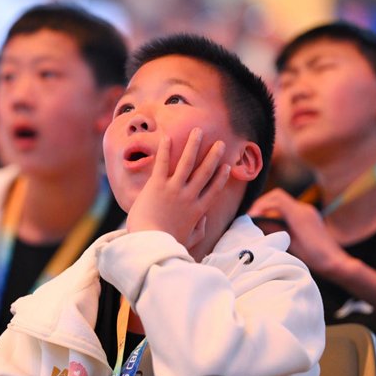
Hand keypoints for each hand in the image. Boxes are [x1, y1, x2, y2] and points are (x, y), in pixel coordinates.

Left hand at [126, 128, 230, 247]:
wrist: (149, 243)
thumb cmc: (166, 244)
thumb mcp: (188, 241)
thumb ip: (199, 231)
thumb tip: (204, 220)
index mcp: (198, 211)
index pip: (214, 190)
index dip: (221, 177)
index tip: (226, 166)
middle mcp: (189, 197)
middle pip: (205, 172)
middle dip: (213, 156)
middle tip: (220, 143)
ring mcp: (173, 189)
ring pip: (187, 162)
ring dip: (193, 145)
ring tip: (198, 131)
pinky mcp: (157, 185)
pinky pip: (163, 163)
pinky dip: (165, 149)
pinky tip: (167, 136)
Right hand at [249, 188, 351, 275]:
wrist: (336, 262)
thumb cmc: (315, 257)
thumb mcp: (291, 245)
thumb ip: (275, 230)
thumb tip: (258, 222)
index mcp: (300, 215)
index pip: (276, 198)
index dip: (261, 204)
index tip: (251, 216)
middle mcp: (304, 209)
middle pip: (278, 197)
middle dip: (262, 205)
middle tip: (251, 217)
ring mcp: (307, 211)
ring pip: (282, 202)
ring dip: (269, 208)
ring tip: (258, 221)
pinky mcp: (308, 216)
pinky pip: (288, 208)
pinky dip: (277, 213)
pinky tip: (272, 225)